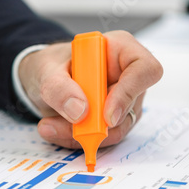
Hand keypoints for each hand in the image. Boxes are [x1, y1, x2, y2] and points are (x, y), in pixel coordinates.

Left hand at [18, 30, 162, 147]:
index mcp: (120, 50)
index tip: (106, 116)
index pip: (144, 69)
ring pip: (116, 129)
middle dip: (96, 124)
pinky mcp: (113, 121)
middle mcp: (128, 76)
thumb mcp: (45, 71)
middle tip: (63, 127)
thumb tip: (80, 112)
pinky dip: (77, 139)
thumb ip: (58, 88)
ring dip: (82, 135)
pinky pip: (102, 138)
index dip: (128, 94)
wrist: (44, 79)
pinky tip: (55, 129)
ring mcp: (124, 101)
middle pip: (129, 107)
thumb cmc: (51, 65)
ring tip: (48, 127)